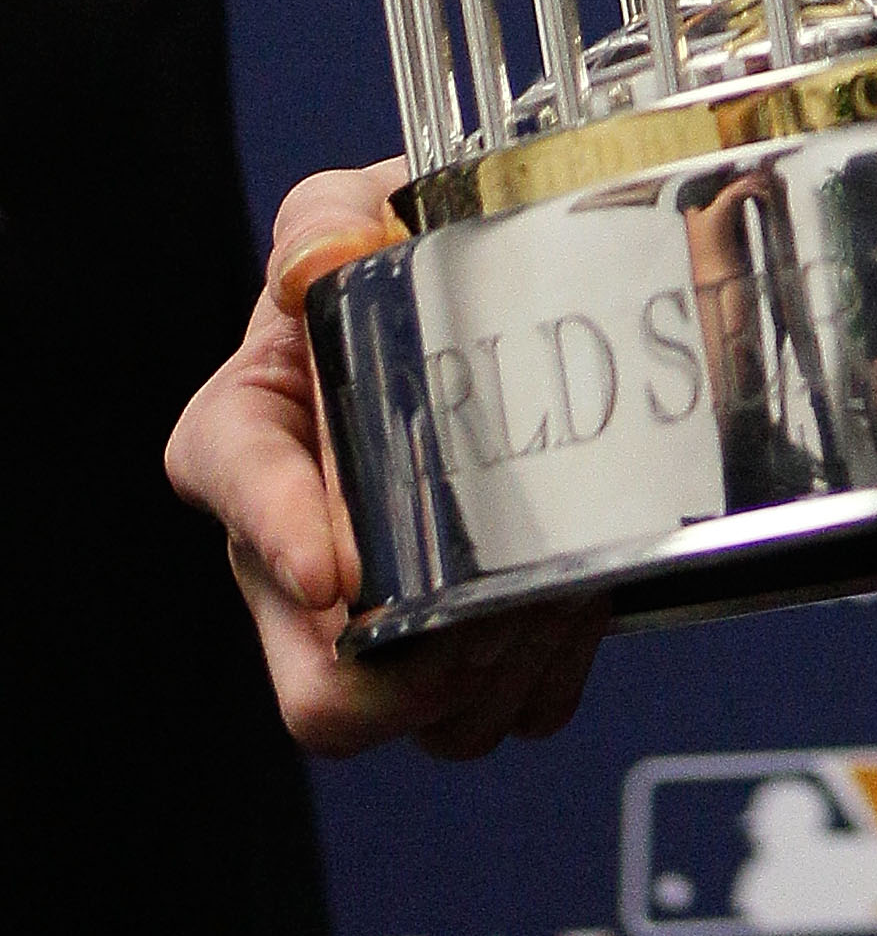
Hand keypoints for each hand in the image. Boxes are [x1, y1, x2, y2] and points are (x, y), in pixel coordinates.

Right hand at [165, 164, 607, 760]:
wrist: (460, 289)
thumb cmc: (384, 260)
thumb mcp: (342, 211)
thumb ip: (322, 219)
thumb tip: (314, 260)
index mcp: (245, 443)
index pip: (241, 498)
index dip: (284, 543)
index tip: (332, 565)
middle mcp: (295, 557)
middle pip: (323, 696)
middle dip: (414, 668)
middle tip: (490, 596)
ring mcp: (371, 618)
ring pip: (421, 724)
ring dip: (499, 673)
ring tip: (555, 587)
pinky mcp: (447, 648)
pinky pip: (497, 717)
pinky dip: (544, 680)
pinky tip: (575, 603)